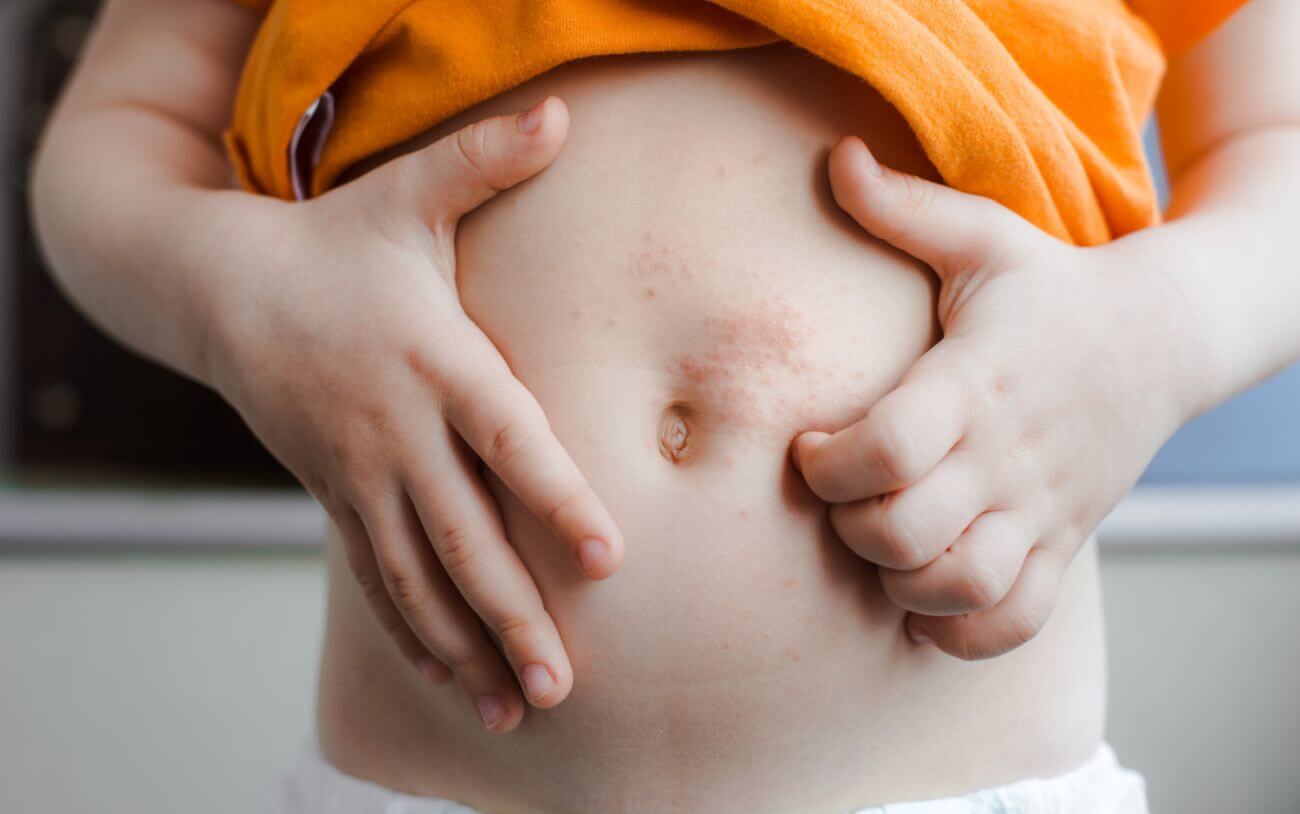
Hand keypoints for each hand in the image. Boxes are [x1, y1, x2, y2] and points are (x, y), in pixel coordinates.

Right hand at [204, 97, 623, 731]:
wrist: (222, 289)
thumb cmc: (334, 244)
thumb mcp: (405, 196)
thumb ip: (484, 162)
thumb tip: (562, 110)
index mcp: (432, 359)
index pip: (504, 437)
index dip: (553, 496)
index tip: (606, 555)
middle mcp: (397, 430)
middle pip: (463, 535)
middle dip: (515, 613)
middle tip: (567, 683)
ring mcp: (360, 474)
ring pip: (419, 577)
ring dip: (471, 646)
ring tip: (522, 709)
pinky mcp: (337, 498)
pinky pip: (377, 578)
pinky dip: (416, 635)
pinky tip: (457, 682)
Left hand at [792, 136, 1194, 659]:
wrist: (1163, 337)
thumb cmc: (1053, 287)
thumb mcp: (984, 238)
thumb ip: (903, 207)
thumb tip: (833, 156)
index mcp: (975, 381)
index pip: (890, 448)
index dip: (828, 461)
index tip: (811, 443)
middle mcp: (1006, 456)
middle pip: (903, 533)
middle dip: (845, 526)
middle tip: (840, 494)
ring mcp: (1040, 509)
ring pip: (956, 588)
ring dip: (898, 581)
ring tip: (884, 541)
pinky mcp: (1062, 545)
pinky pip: (1013, 624)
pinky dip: (960, 631)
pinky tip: (926, 596)